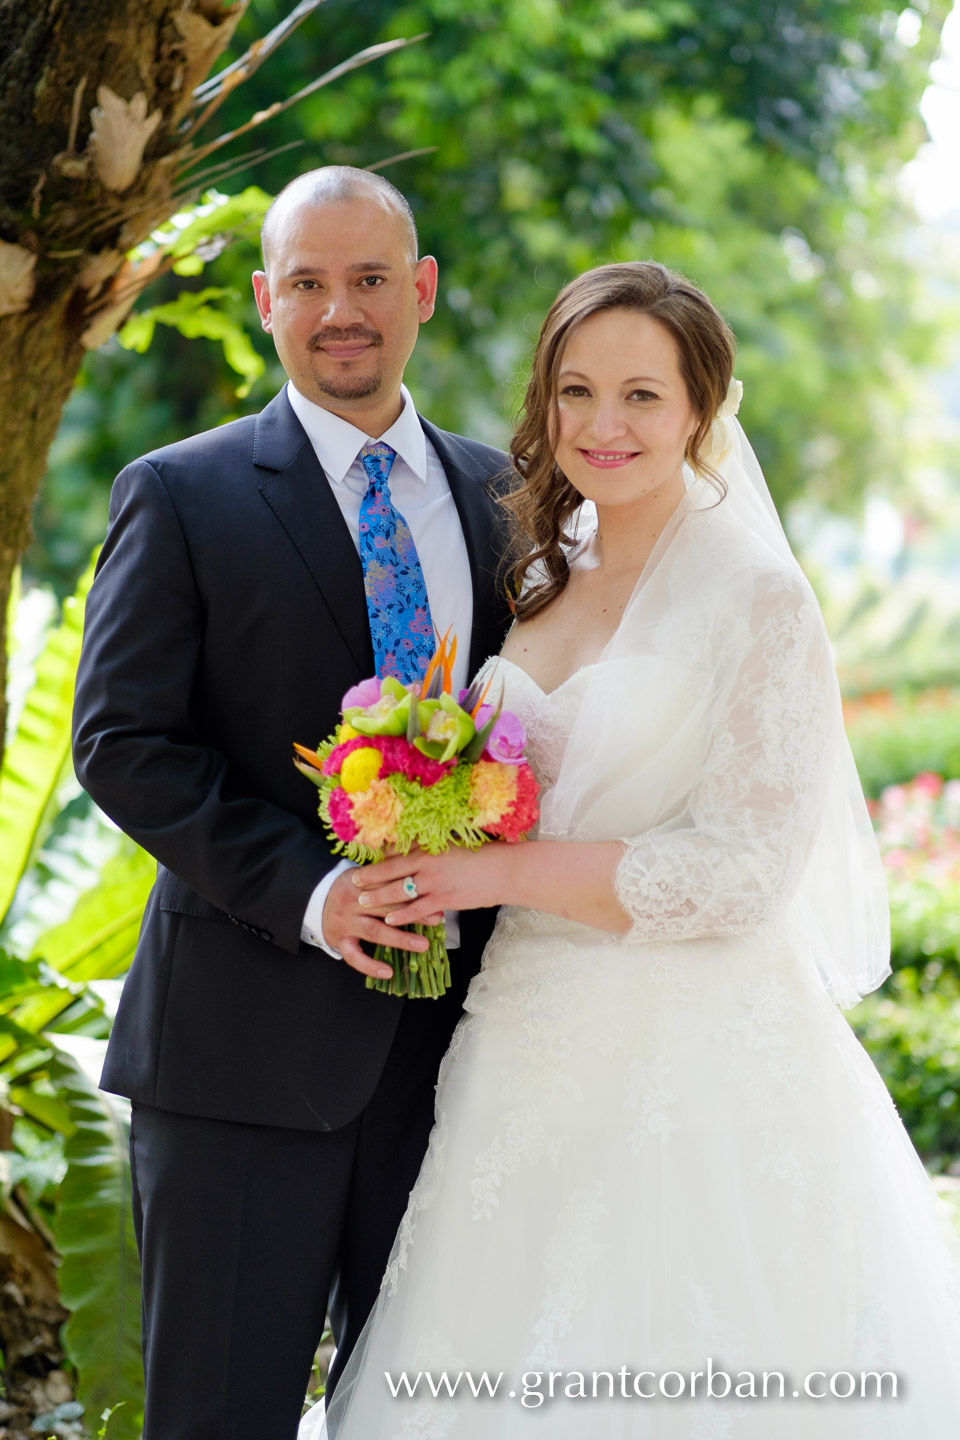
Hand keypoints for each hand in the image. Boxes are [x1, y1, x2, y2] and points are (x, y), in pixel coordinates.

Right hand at [321, 869, 438, 980]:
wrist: (314, 899)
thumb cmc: (349, 888)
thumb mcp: (365, 876)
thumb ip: (387, 876)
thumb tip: (420, 876)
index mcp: (361, 882)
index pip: (389, 886)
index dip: (412, 891)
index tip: (434, 896)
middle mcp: (352, 902)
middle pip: (386, 908)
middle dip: (413, 913)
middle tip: (436, 918)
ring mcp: (345, 922)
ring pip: (374, 931)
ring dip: (400, 938)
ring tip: (422, 945)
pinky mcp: (339, 941)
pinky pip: (354, 957)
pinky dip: (370, 966)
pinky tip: (388, 972)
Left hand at [352, 844, 507, 928]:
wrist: (505, 870)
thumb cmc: (485, 854)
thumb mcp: (456, 844)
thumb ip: (436, 846)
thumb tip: (420, 847)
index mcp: (430, 846)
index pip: (396, 851)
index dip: (378, 857)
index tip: (365, 859)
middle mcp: (427, 863)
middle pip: (390, 870)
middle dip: (370, 877)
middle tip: (353, 882)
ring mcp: (434, 883)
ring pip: (398, 891)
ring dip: (378, 897)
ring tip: (363, 901)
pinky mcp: (444, 900)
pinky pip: (416, 909)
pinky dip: (401, 916)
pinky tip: (389, 920)